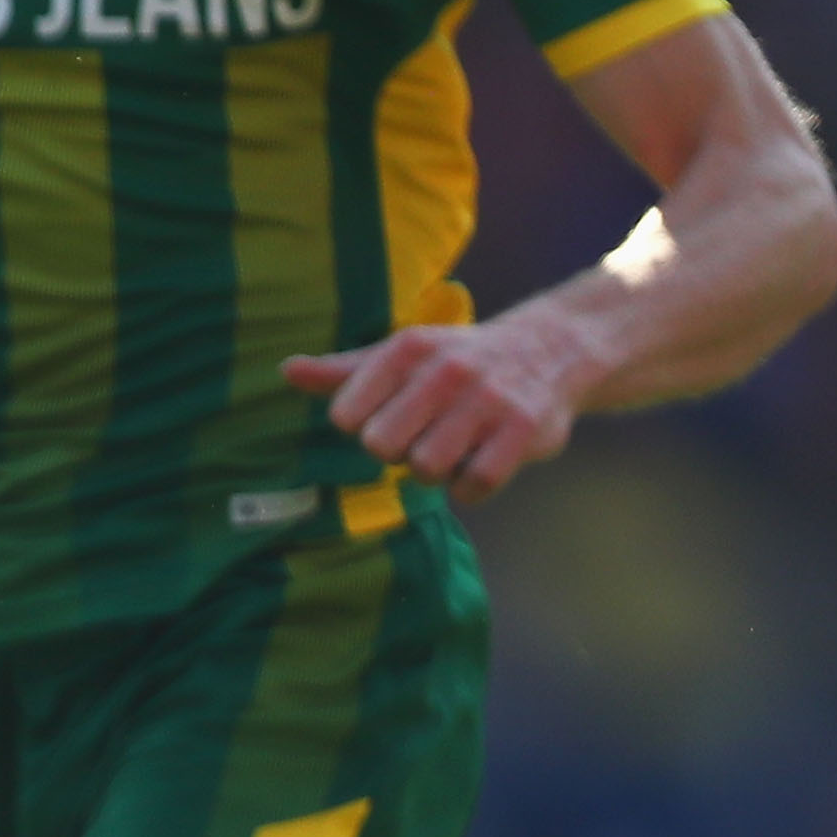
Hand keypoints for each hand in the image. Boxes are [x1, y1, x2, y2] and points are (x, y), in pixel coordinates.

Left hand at [283, 314, 584, 502]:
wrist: (549, 349)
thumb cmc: (456, 361)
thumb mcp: (401, 355)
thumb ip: (344, 371)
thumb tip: (287, 371)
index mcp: (407, 349)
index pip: (345, 416)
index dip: (362, 427)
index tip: (388, 415)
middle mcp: (446, 370)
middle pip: (381, 447)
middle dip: (397, 451)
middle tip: (423, 434)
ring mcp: (488, 400)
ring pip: (427, 469)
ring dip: (436, 470)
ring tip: (454, 445)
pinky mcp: (523, 431)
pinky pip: (474, 486)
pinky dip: (470, 487)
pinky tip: (480, 460)